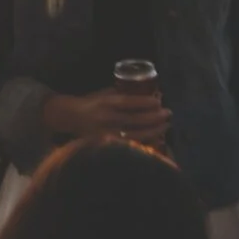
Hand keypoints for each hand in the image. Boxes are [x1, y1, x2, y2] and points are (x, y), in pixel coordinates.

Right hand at [42, 87, 171, 145]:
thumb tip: (148, 93)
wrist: (70, 118)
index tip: (158, 101)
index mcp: (105, 103)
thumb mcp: (104, 94)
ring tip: (166, 125)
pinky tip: (156, 137)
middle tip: (168, 113)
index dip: (145, 102)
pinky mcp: (110, 145)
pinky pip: (132, 145)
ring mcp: (108, 134)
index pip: (128, 102)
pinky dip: (146, 141)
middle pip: (136, 120)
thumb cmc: (90, 103)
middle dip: (155, 117)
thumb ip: (122, 94)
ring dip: (154, 130)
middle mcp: (107, 119)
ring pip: (137, 135)